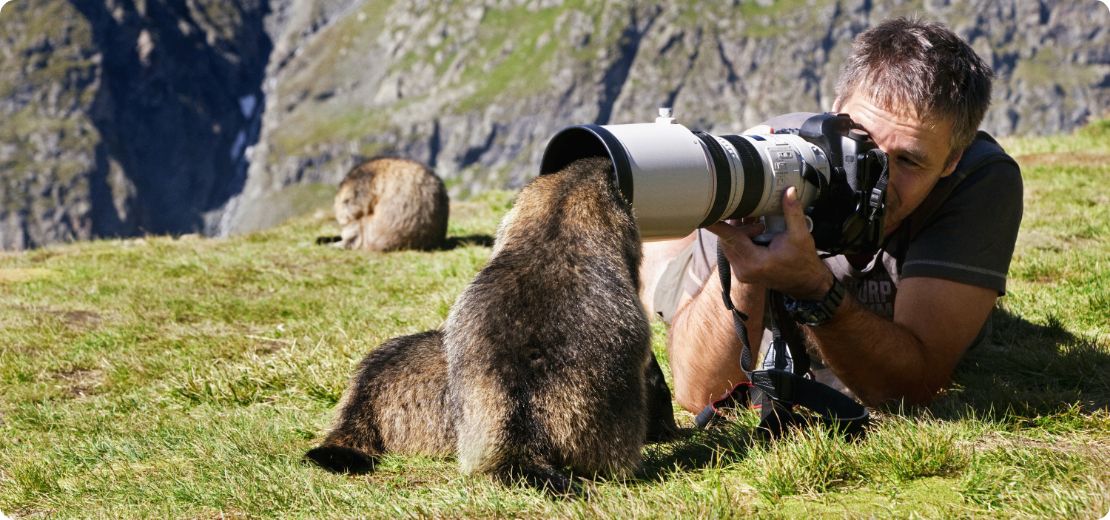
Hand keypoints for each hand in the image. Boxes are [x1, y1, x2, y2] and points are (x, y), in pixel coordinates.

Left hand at [707, 187, 832, 299]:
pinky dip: (742, 238)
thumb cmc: (803, 261)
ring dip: (740, 231)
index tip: (704, 214)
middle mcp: (743, 269)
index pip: (729, 238)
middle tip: (755, 217)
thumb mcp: (800, 236)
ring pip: (729, 244)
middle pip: (727, 240)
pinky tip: (756, 232)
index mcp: (755, 262)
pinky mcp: (742, 271)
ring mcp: (741, 272)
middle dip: (738, 225)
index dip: (717, 225)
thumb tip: (789, 191)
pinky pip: (734, 250)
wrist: (807, 283)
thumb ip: (792, 212)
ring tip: (759, 225)